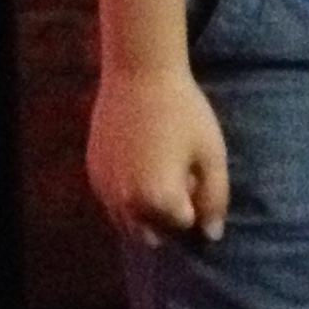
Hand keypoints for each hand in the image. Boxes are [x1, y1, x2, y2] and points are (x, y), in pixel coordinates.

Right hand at [87, 67, 230, 241]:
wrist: (138, 73)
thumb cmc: (184, 112)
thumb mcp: (211, 154)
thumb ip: (215, 198)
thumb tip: (211, 235)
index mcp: (159, 200)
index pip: (185, 225)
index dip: (196, 202)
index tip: (196, 174)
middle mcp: (126, 203)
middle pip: (152, 234)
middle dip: (168, 218)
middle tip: (178, 178)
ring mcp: (104, 190)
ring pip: (127, 224)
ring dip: (145, 213)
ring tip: (158, 173)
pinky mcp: (93, 174)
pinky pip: (110, 203)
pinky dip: (125, 197)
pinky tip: (138, 163)